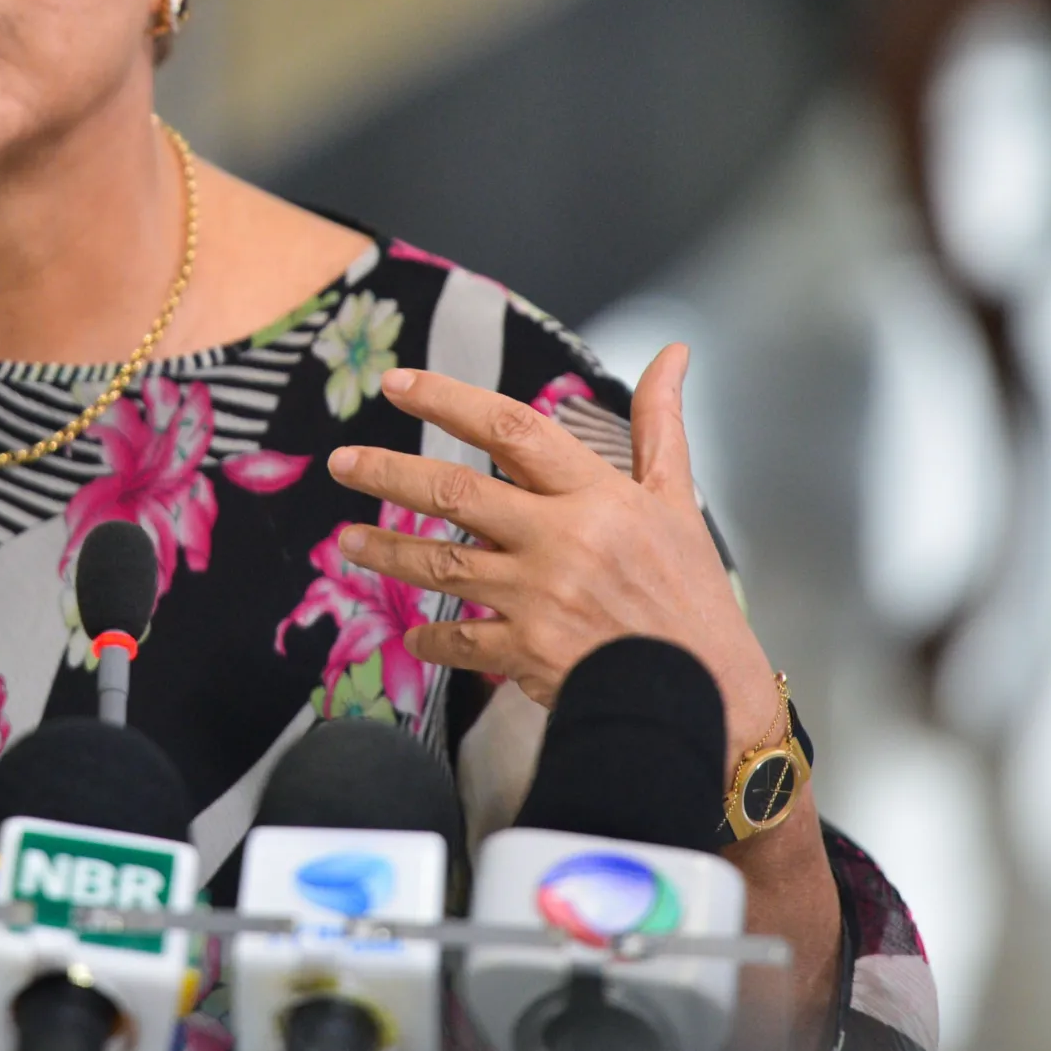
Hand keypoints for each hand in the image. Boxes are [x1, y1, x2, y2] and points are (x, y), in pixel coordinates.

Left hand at [326, 344, 780, 755]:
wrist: (708, 695)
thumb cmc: (691, 595)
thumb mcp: (679, 501)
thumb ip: (659, 424)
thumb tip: (673, 355)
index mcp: (597, 496)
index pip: (511, 430)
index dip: (449, 400)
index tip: (397, 383)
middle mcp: (561, 540)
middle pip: (455, 493)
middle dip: (389, 472)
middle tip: (343, 460)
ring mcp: (538, 598)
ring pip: (440, 565)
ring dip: (387, 551)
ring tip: (347, 540)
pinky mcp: (526, 653)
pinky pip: (459, 639)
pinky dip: (430, 639)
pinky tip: (410, 636)